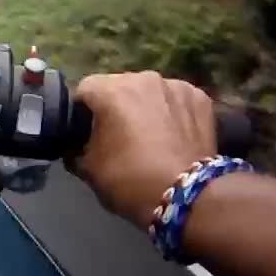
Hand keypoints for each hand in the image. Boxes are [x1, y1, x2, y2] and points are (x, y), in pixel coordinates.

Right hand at [72, 72, 216, 229]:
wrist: (187, 197)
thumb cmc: (130, 180)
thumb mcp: (88, 169)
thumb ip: (75, 148)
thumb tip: (75, 145)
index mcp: (109, 90)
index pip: (84, 90)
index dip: (81, 112)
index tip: (85, 132)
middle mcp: (142, 78)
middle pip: (119, 86)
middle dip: (115, 106)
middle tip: (118, 136)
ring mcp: (175, 86)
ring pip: (149, 92)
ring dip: (145, 107)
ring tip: (150, 137)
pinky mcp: (200, 98)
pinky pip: (175, 100)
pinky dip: (171, 112)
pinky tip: (173, 135)